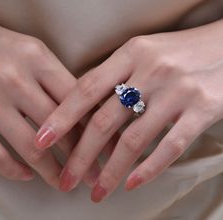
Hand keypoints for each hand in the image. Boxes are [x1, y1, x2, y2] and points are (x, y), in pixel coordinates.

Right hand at [0, 19, 99, 187]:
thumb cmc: (7, 50)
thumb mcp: (37, 55)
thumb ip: (60, 81)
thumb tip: (86, 111)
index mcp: (39, 60)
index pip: (78, 101)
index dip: (97, 129)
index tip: (110, 148)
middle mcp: (16, 79)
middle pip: (59, 127)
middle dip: (81, 156)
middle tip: (94, 174)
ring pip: (31, 146)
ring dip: (51, 170)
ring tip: (65, 182)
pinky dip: (11, 168)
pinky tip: (27, 175)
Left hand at [35, 19, 222, 200]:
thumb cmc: (177, 52)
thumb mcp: (141, 53)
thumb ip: (113, 76)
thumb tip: (83, 105)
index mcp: (131, 54)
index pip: (86, 89)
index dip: (61, 117)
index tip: (42, 140)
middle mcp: (151, 72)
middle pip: (104, 121)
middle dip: (81, 155)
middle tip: (67, 178)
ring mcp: (177, 92)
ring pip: (133, 140)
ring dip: (111, 171)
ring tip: (97, 191)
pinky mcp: (201, 110)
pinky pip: (170, 147)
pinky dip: (149, 169)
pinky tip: (132, 183)